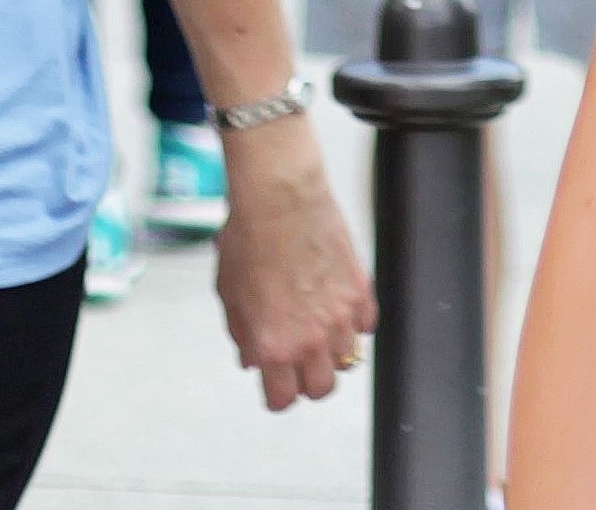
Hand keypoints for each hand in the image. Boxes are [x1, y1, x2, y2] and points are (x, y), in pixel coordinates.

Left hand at [210, 117, 375, 408]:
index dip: (276, 394)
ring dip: (332, 351)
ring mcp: (341, 316)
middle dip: (307, 380)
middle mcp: (310, 338)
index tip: (275, 383)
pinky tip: (336, 305)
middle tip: (298, 361)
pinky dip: (354, 323)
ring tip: (317, 328)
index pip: (282, 400)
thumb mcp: (229, 294)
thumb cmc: (249, 237)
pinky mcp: (360, 290)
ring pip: (348, 360)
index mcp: (272, 345)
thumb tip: (253, 358)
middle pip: (321, 389)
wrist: (280, 195)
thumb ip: (242, 333)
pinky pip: (366, 326)